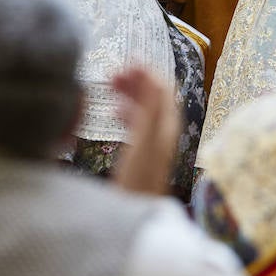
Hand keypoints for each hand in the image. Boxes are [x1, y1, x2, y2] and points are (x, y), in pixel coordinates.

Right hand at [111, 66, 180, 195]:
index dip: (146, 71)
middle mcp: (164, 130)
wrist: (134, 213)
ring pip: (144, 107)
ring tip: (109, 86)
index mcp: (166, 124)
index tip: (125, 61)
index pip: (162, 87)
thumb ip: (148, 109)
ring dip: (130, 93)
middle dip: (136, 80)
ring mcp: (154, 141)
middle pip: (154, 95)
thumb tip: (152, 77)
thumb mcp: (142, 141)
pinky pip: (137, 123)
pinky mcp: (143, 151)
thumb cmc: (138, 180)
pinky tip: (112, 112)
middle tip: (112, 73)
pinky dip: (126, 110)